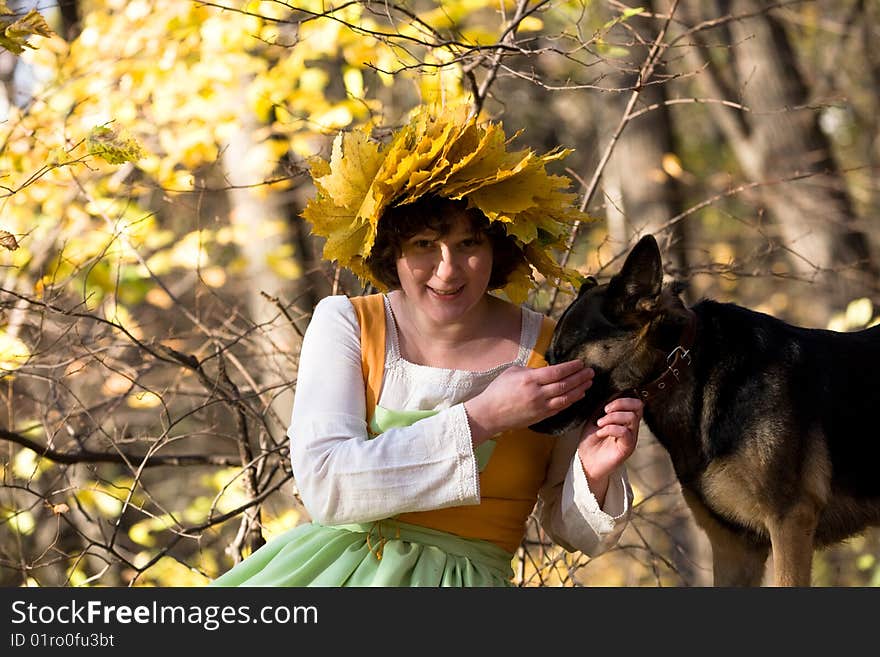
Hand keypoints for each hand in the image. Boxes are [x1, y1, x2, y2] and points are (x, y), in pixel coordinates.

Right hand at [464, 360, 593, 443]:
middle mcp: (537, 393)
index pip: (557, 372)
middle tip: (591, 372)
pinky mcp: (540, 416)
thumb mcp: (512, 372)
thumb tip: (545, 369)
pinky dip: (571, 401)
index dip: (571, 367)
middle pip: (565, 384)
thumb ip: (531, 370)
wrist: (489, 414)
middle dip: (580, 377)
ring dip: (580, 389)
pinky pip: (560, 408)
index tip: (580, 363)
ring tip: (589, 383)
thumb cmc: (497, 391)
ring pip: (566, 398)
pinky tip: (578, 396)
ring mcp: (540, 407)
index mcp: (530, 379)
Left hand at [577, 397, 642, 503]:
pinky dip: (610, 428)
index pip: (636, 402)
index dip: (623, 398)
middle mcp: (631, 427)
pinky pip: (625, 432)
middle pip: (638, 406)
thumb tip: (612, 393)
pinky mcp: (627, 448)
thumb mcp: (595, 418)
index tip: (606, 406)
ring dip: (612, 417)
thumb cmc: (591, 441)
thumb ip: (604, 407)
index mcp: (625, 419)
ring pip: (632, 417)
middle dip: (620, 404)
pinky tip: (600, 433)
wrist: (586, 461)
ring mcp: (631, 438)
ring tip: (600, 424)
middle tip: (605, 411)